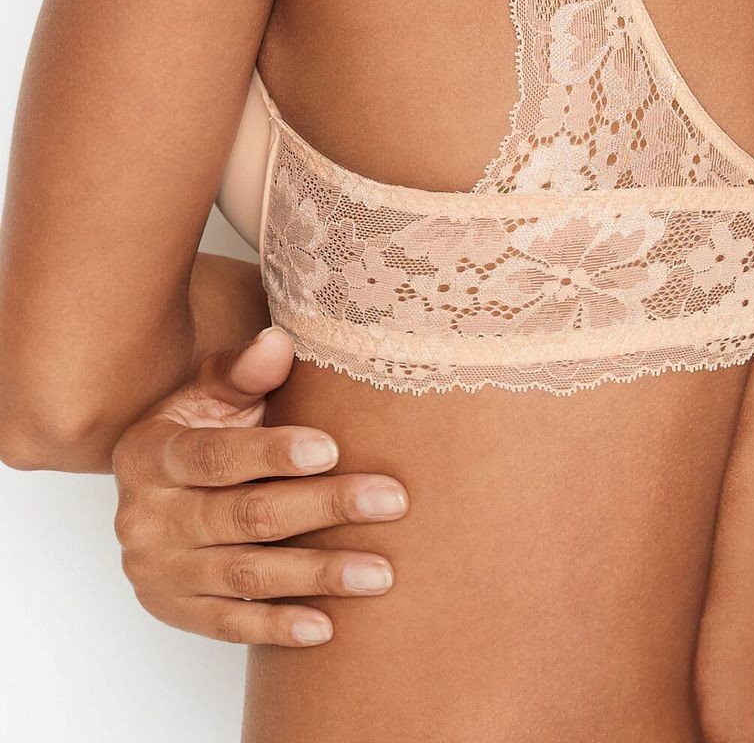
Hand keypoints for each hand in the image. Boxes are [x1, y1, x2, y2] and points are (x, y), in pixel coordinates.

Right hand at [110, 324, 408, 645]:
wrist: (155, 489)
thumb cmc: (197, 428)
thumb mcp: (207, 393)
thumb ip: (241, 372)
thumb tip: (278, 342)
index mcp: (150, 453)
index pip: (214, 456)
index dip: (272, 453)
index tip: (332, 449)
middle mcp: (145, 517)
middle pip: (244, 516)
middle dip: (324, 507)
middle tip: (391, 501)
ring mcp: (157, 571)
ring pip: (246, 576)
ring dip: (318, 575)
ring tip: (380, 572)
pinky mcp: (174, 611)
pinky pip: (230, 624)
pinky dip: (279, 628)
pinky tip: (327, 626)